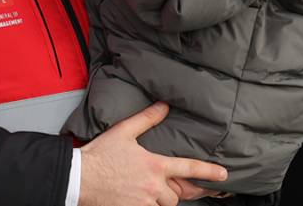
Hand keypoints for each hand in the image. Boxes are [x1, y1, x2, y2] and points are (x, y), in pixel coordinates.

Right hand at [77, 102, 227, 205]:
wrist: (79, 177)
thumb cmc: (99, 155)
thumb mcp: (123, 131)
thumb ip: (147, 119)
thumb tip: (163, 106)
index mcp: (154, 165)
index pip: (189, 168)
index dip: (209, 172)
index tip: (223, 175)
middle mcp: (153, 186)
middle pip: (174, 195)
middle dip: (168, 191)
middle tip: (155, 186)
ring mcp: (144, 202)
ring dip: (158, 202)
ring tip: (144, 193)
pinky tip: (137, 200)